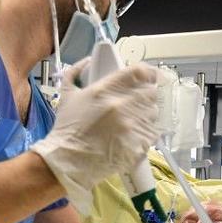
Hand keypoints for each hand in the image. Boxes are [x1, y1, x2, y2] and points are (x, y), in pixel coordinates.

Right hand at [31, 59, 160, 214]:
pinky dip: (148, 131)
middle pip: (150, 91)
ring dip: (147, 113)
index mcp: (106, 90)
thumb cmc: (67, 129)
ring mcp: (133, 126)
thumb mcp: (67, 95)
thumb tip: (87, 61)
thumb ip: (75, 73)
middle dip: (146, 94)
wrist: (68, 161)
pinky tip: (137, 134)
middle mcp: (123, 105)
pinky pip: (153, 132)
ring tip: (136, 119)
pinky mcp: (139, 144)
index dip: (148, 73)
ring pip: (154, 112)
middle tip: (139, 100)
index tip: (148, 77)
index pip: (140, 72)